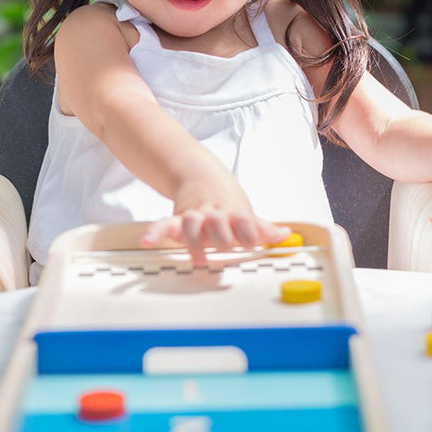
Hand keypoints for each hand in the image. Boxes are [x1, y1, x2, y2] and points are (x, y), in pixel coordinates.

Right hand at [141, 176, 290, 264]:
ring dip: (194, 241)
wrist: (198, 173)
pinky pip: (162, 224)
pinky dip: (154, 232)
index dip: (248, 233)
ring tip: (197, 257)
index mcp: (233, 211)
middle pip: (217, 225)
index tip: (251, 241)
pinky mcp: (176, 219)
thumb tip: (284, 235)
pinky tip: (147, 241)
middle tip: (224, 246)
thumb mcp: (245, 210)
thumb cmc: (224, 198)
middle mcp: (213, 213)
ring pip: (191, 225)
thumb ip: (262, 227)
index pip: (244, 222)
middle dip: (221, 238)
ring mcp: (193, 215)